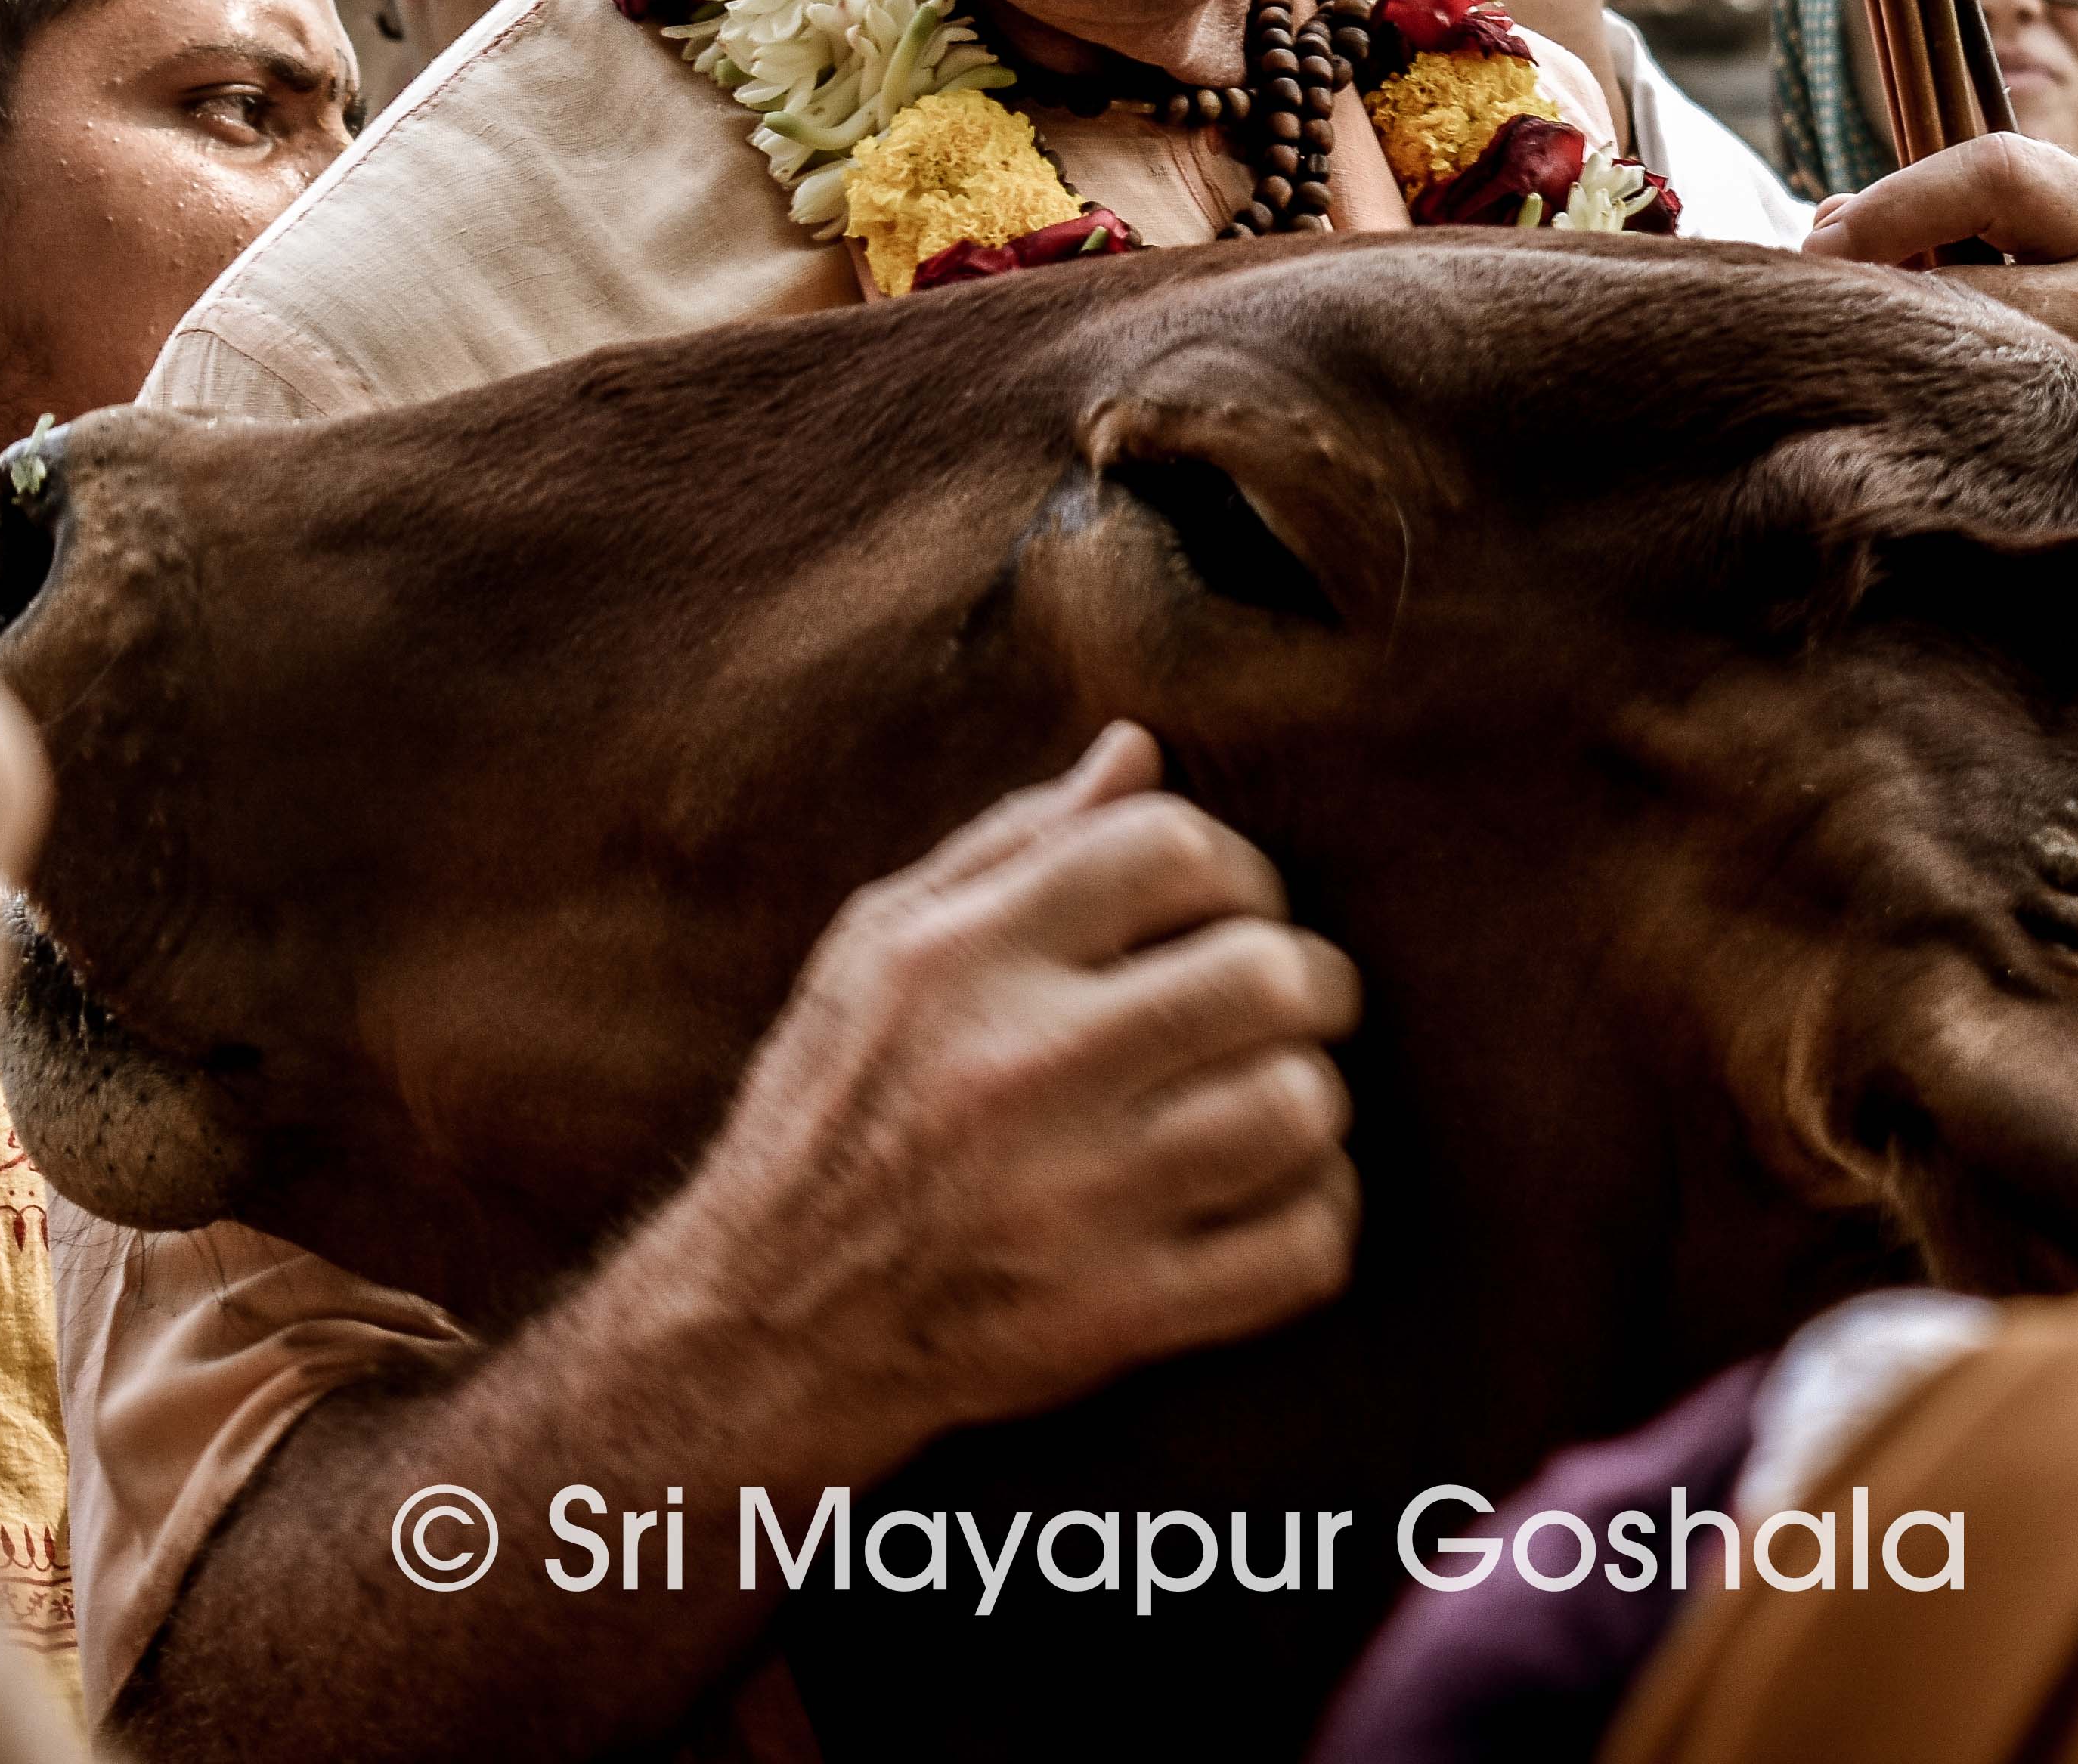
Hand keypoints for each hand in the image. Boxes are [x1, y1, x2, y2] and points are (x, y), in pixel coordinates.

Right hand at [639, 722, 1362, 1463]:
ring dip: (1311, 1100)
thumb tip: (1140, 748)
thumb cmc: (828, 1110)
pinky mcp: (1114, 1316)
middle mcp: (1020, 1068)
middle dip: (1311, 979)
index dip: (1238, 868)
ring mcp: (1073, 1202)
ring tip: (1274, 1102)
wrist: (759, 1328)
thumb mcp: (878, 948)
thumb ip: (1014, 842)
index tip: (1231, 913)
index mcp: (963, 957)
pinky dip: (1318, 1218)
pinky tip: (1271, 1199)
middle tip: (1291, 1003)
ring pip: (1296, 1110)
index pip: (1171, 848)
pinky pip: (1299, 1250)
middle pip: (1265, 975)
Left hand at [1807, 133, 2077, 421]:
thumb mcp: (2073, 266)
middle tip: (1818, 325)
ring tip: (1868, 387)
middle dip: (1874, 301)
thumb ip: (1963, 225)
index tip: (1819, 239)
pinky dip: (1918, 441)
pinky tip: (1907, 448)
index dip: (1890, 200)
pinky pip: (1968, 453)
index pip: (1997, 169)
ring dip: (1891, 375)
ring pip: (1956, 373)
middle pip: (1958, 284)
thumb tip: (1828, 226)